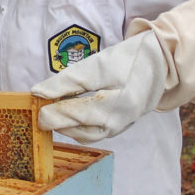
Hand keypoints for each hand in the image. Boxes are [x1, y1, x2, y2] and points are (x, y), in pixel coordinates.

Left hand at [32, 30, 165, 143]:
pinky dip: (75, 126)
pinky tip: (66, 114)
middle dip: (55, 119)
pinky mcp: (117, 127)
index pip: (74, 111)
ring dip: (64, 125)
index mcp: (115, 105)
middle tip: (37, 108)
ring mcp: (118, 128)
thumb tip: (38, 92)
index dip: (50, 107)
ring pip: (82, 134)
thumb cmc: (129, 60)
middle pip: (76, 128)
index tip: (34, 100)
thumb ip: (68, 80)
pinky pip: (90, 133)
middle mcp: (117, 123)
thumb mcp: (97, 65)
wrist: (160, 65)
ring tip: (50, 110)